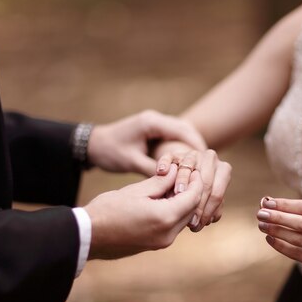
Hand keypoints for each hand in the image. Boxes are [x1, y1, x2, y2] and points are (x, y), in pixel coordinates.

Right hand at [84, 164, 202, 259]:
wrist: (87, 236)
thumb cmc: (108, 210)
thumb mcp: (136, 190)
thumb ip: (160, 181)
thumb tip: (177, 171)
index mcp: (164, 218)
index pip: (193, 197)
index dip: (196, 181)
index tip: (192, 169)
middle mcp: (167, 234)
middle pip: (192, 210)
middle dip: (191, 192)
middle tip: (185, 175)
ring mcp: (162, 242)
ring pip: (183, 219)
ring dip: (182, 203)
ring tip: (172, 186)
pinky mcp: (155, 245)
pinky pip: (172, 227)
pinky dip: (173, 213)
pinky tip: (163, 200)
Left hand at [87, 110, 206, 175]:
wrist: (92, 144)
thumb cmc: (109, 152)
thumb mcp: (131, 162)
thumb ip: (153, 170)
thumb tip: (175, 181)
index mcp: (151, 123)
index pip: (183, 130)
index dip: (197, 146)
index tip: (207, 162)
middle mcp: (156, 120)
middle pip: (187, 130)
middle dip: (199, 147)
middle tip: (210, 165)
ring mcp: (156, 124)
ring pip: (182, 133)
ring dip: (192, 147)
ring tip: (203, 166)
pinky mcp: (154, 131)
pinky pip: (174, 137)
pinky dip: (183, 148)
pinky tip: (189, 164)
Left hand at [156, 144, 231, 231]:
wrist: (182, 169)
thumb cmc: (170, 170)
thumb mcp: (164, 166)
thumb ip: (163, 166)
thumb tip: (162, 171)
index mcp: (195, 154)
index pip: (192, 170)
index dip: (185, 185)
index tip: (178, 200)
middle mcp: (211, 159)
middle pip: (208, 185)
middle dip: (199, 206)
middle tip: (190, 222)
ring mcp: (221, 170)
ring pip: (217, 195)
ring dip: (207, 213)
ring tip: (196, 226)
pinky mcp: (224, 183)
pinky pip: (222, 202)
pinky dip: (213, 214)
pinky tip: (204, 223)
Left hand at [257, 197, 301, 272]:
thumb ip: (291, 208)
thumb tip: (265, 202)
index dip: (286, 205)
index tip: (268, 203)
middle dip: (279, 218)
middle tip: (261, 214)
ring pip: (299, 240)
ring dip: (277, 231)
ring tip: (262, 225)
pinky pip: (297, 254)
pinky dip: (281, 246)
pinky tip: (269, 238)